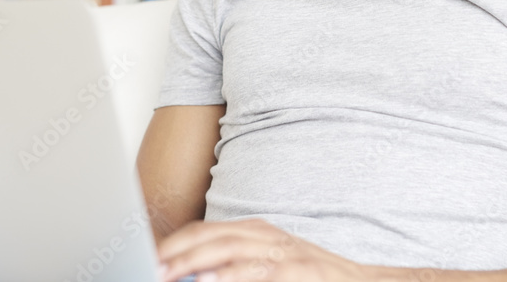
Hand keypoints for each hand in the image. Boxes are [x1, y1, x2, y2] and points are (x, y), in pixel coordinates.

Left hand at [157, 218, 368, 281]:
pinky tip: (209, 281)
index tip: (147, 258)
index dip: (174, 243)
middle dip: (177, 252)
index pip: (205, 230)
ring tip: (169, 273)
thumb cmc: (307, 277)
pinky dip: (232, 275)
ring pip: (231, 249)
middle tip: (150, 269)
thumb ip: (232, 267)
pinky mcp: (298, 269)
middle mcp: (265, 235)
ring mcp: (283, 251)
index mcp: (254, 231)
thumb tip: (190, 277)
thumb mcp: (265, 265)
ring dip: (195, 262)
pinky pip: (259, 270)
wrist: (359, 281)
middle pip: (211, 236)